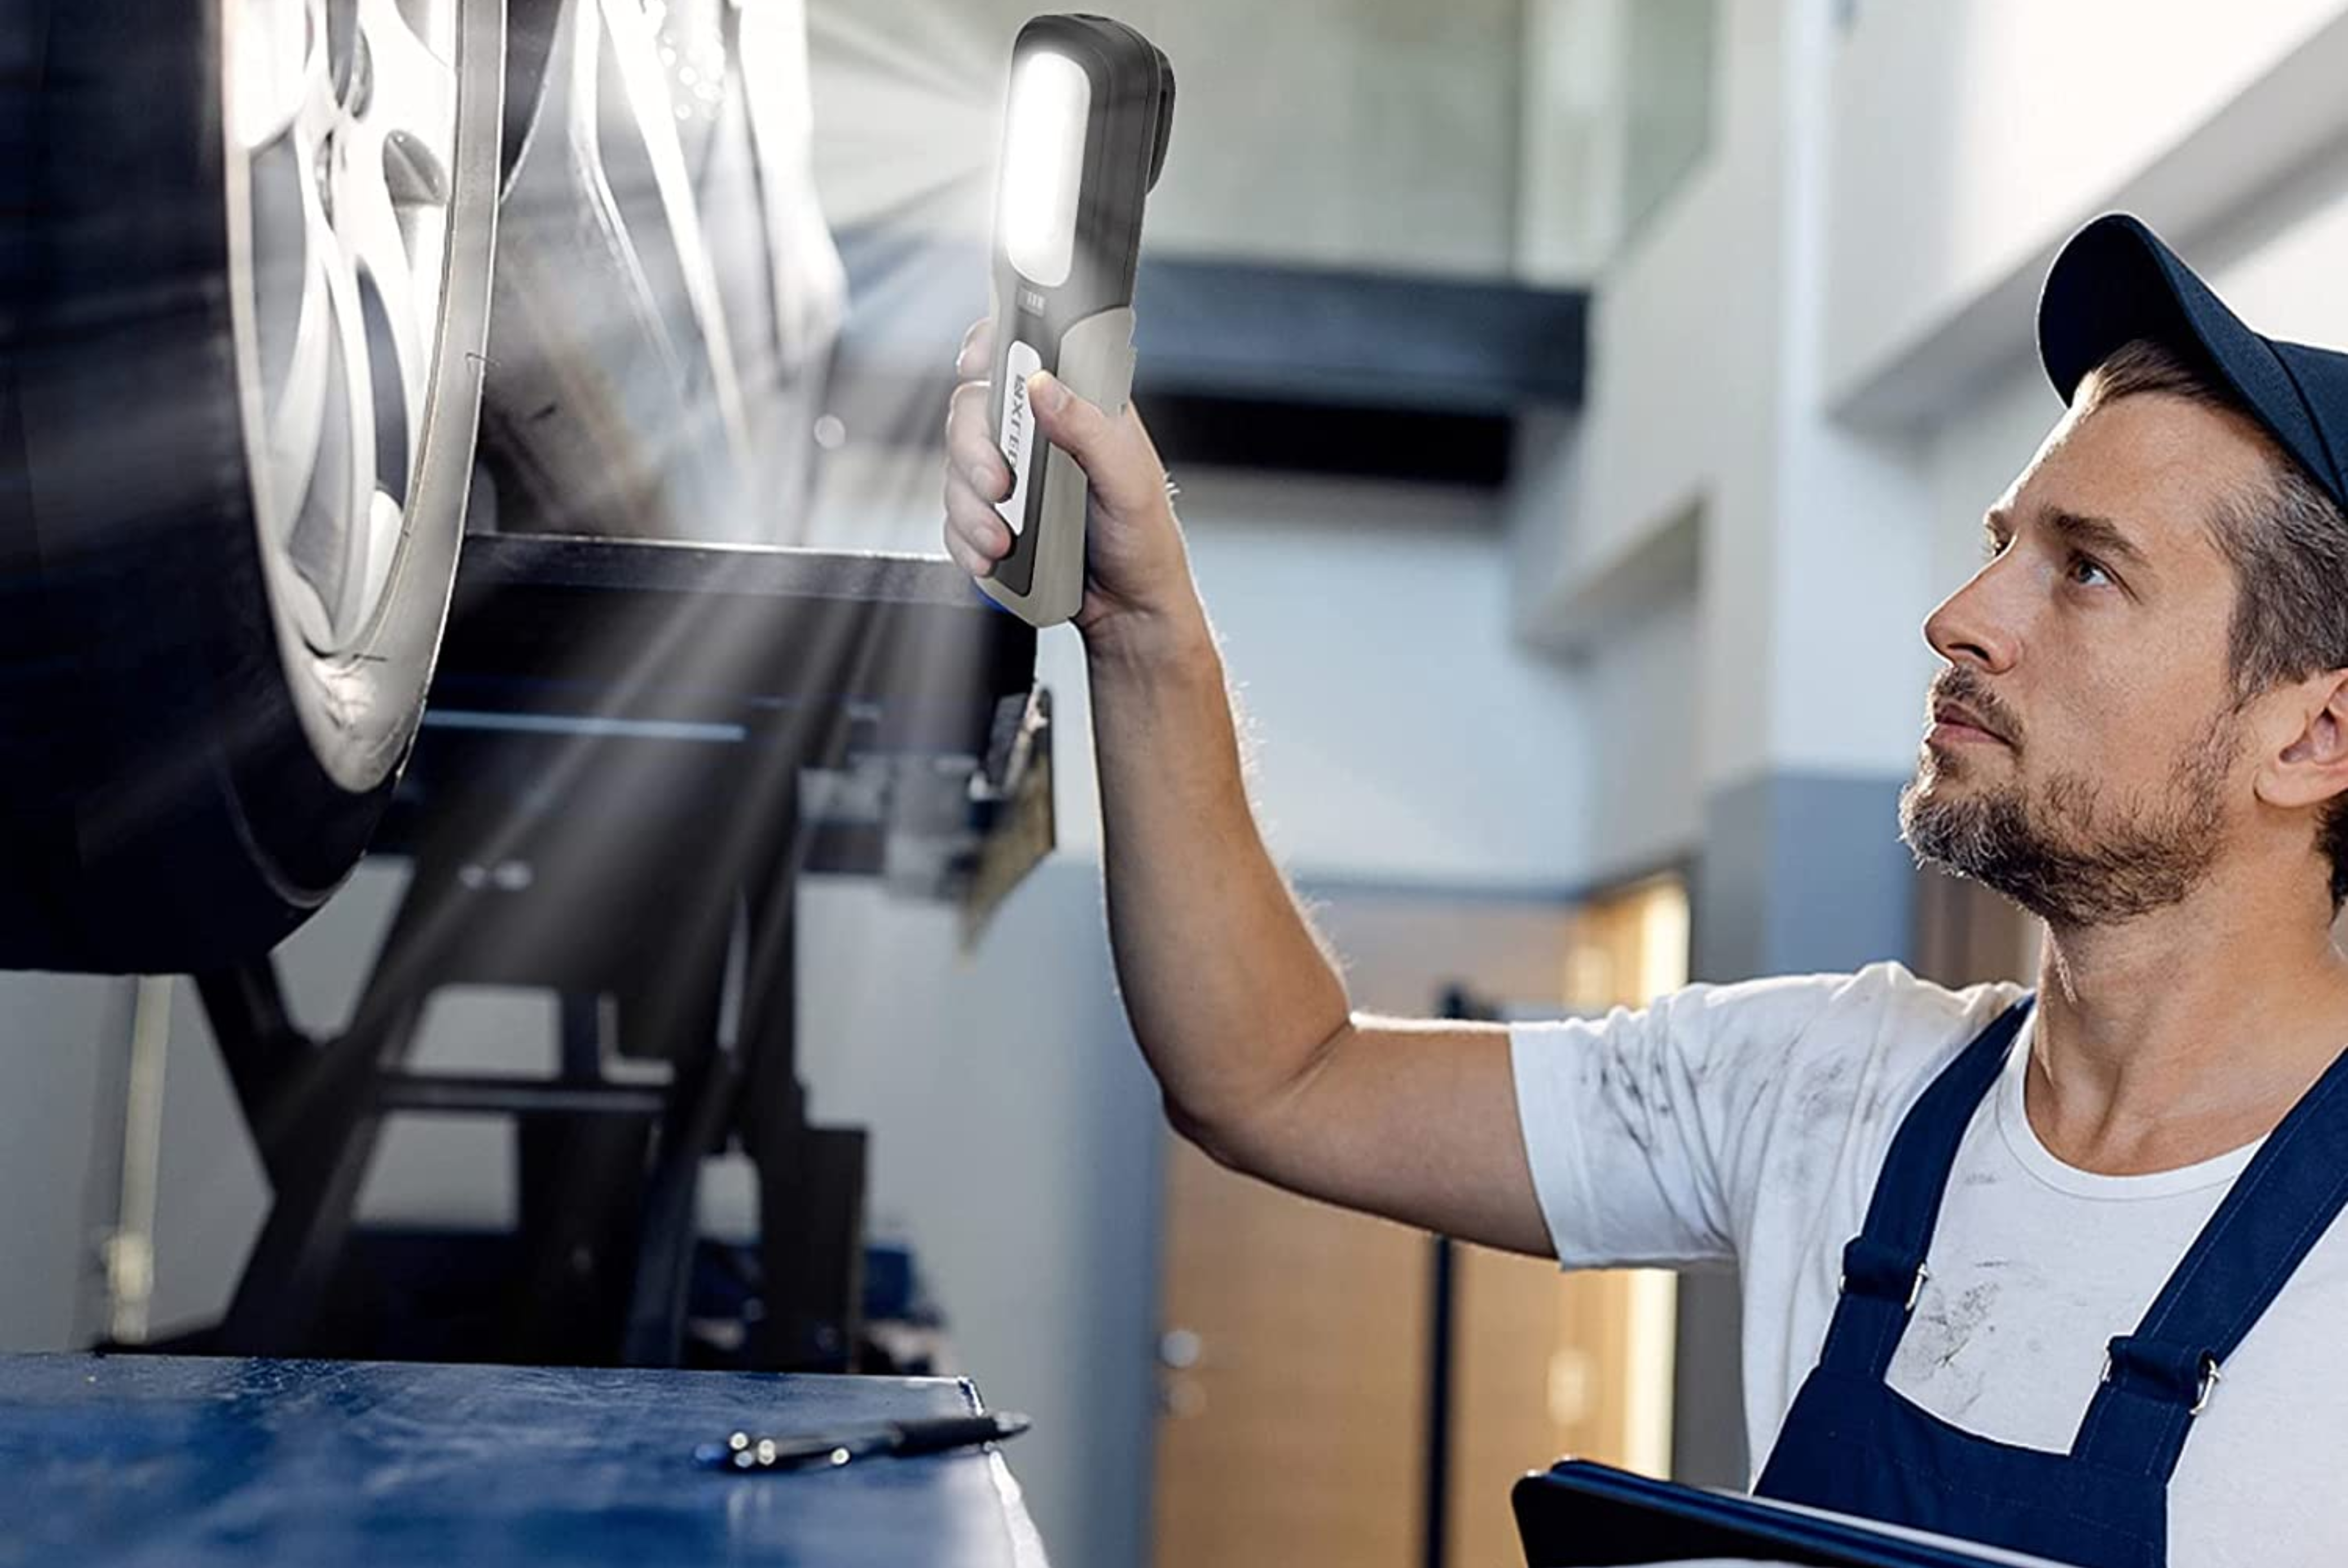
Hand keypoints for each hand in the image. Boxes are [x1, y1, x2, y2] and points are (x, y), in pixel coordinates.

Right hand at [941, 317, 1202, 649]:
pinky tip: (991, 556)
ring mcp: (1013, 476)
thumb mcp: (1131, 481)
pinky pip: (954, 515)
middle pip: (973, 410)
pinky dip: (964, 539)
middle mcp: (1040, 435)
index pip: (1027, 353)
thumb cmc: (1145, 541)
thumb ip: (1090, 429)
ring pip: (957, 466)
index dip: (991, 345)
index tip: (976, 364)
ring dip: (969, 507)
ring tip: (1003, 541)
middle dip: (974, 451)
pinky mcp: (994, 516)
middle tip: (1000, 487)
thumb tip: (1044, 387)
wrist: (1130, 610)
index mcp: (1079, 408)